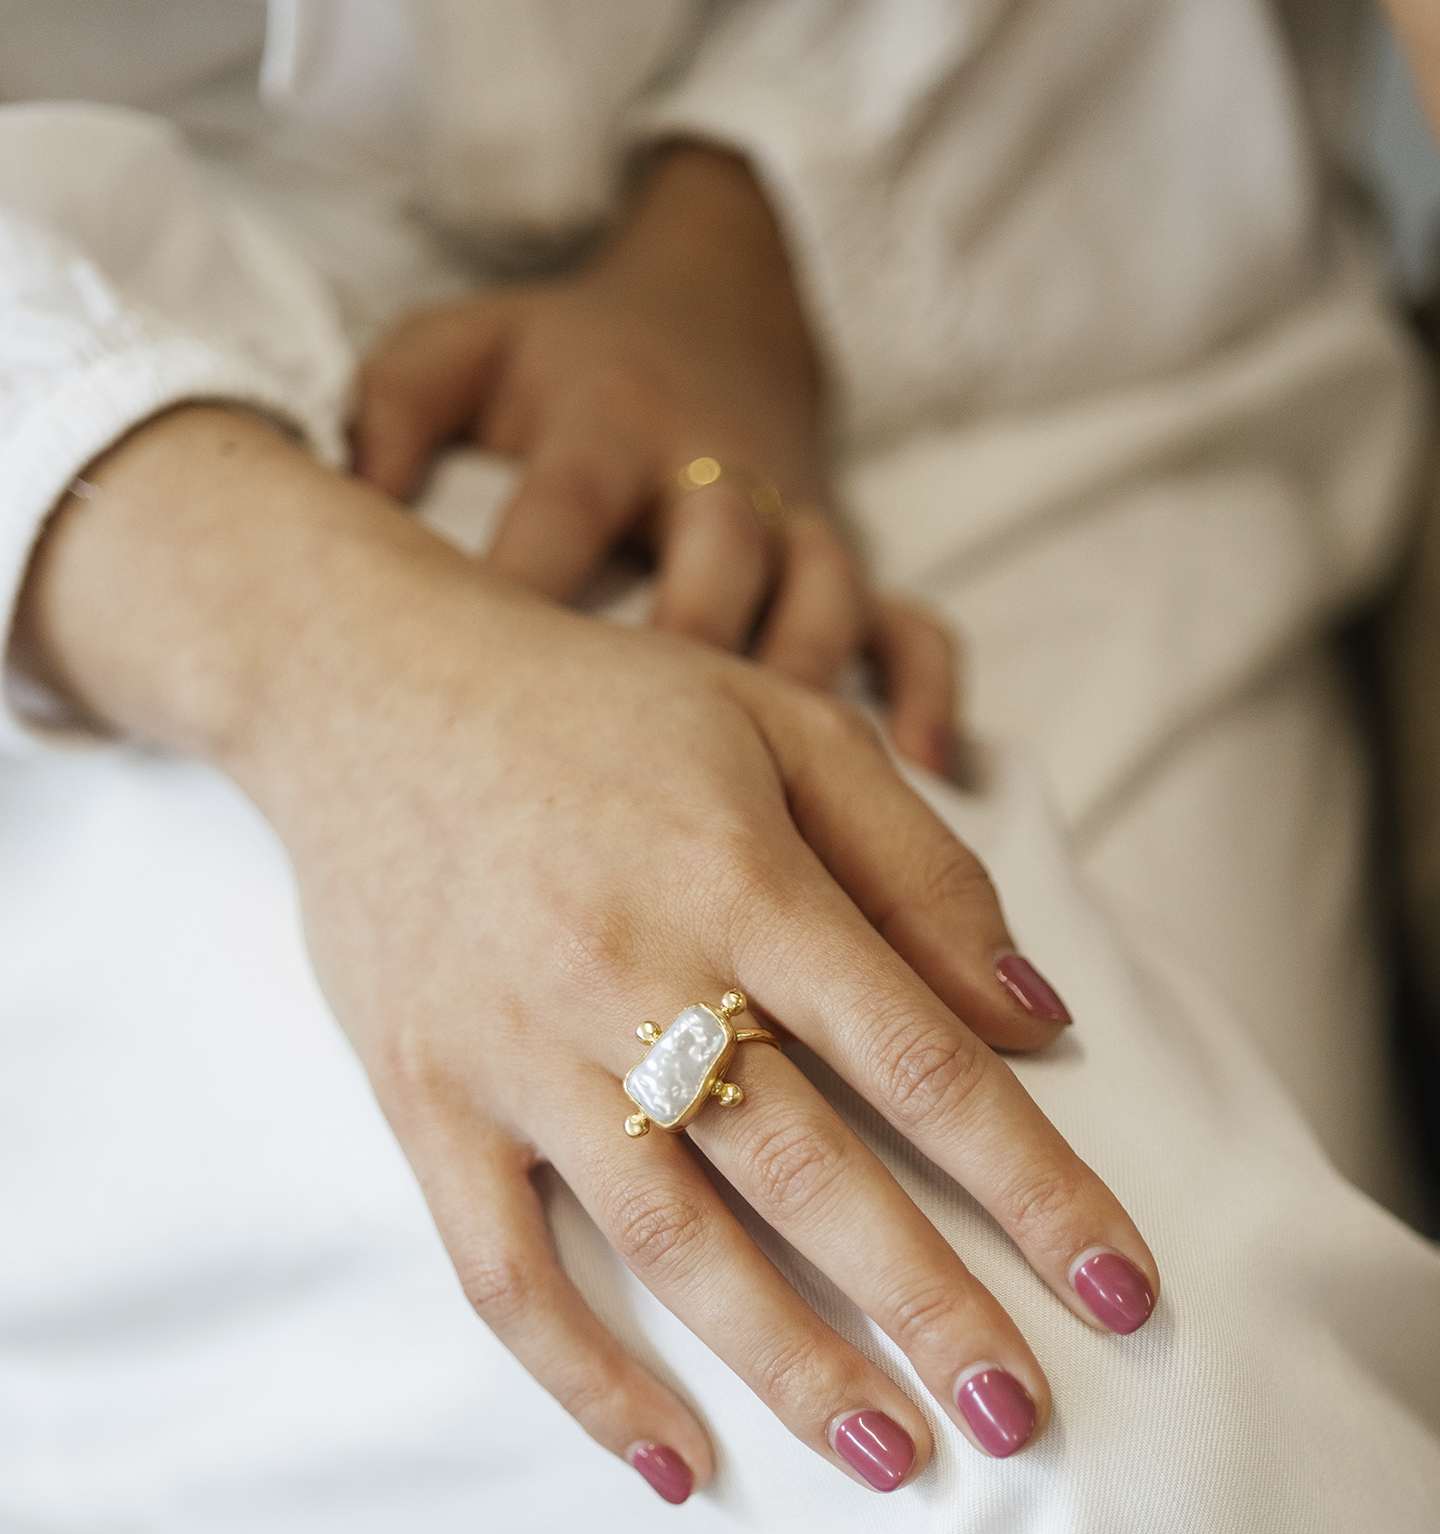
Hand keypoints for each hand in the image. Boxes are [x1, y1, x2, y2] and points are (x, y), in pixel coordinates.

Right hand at [21, 408, 1158, 1501]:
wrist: (373, 692)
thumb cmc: (600, 709)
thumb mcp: (783, 727)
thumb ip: (920, 871)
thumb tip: (1037, 1018)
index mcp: (740, 879)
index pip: (920, 1062)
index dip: (1034, 1183)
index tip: (1122, 1287)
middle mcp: (633, 976)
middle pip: (810, 1175)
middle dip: (931, 1307)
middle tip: (1024, 1420)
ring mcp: (520, 1054)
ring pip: (672, 1243)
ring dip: (788, 1364)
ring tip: (891, 1458)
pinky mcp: (430, 1105)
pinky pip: (504, 1270)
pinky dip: (583, 1377)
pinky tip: (672, 1459)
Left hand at [351, 142, 958, 773]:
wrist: (702, 312)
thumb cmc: (556, 363)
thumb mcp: (458, 352)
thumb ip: (390, 412)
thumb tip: (338, 505)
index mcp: (607, 419)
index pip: (567, 505)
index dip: (530, 587)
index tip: (483, 702)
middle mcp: (714, 470)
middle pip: (716, 564)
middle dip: (685, 663)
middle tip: (639, 786)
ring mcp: (799, 521)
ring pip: (821, 601)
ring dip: (802, 693)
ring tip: (781, 809)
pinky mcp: (857, 562)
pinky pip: (917, 625)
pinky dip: (929, 696)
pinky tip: (923, 778)